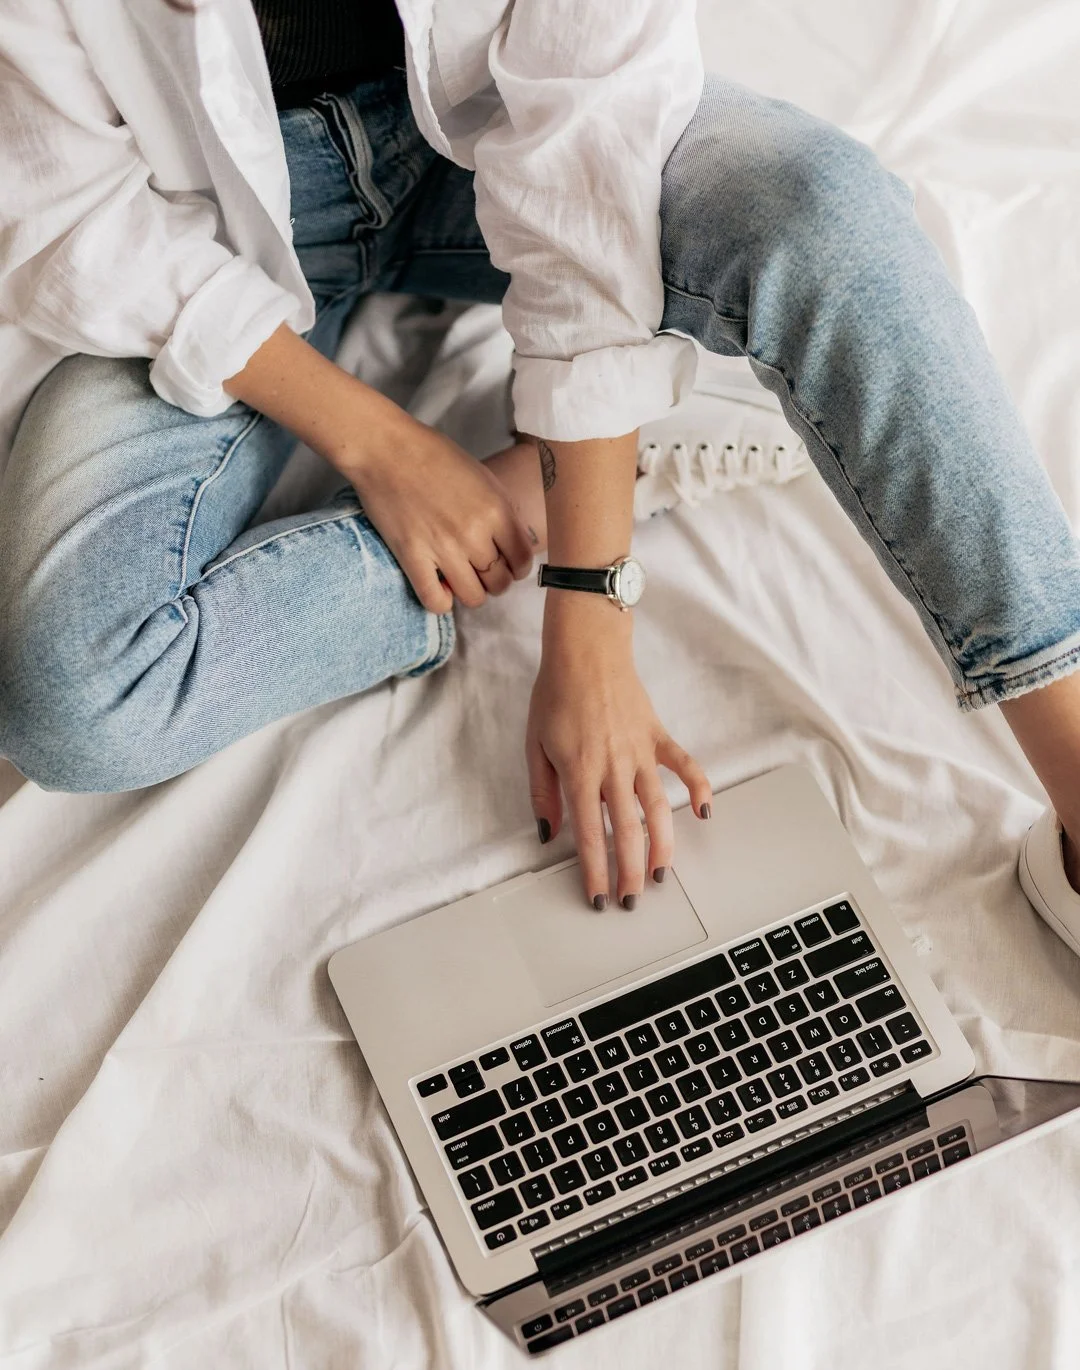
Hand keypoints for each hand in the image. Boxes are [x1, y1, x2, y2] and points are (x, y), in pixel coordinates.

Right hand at [223, 324, 534, 613]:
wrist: (386, 448)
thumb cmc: (435, 455)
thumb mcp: (484, 476)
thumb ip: (502, 511)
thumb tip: (514, 542)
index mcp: (496, 510)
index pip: (523, 561)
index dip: (518, 567)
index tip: (509, 564)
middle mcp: (474, 533)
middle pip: (500, 582)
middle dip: (496, 579)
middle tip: (483, 569)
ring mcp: (442, 548)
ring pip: (474, 598)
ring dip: (471, 591)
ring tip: (462, 578)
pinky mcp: (412, 557)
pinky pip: (435, 601)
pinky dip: (441, 601)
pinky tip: (440, 587)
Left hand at [526, 594, 711, 907]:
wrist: (585, 650)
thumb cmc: (555, 695)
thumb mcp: (535, 746)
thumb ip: (543, 792)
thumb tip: (548, 832)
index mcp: (580, 771)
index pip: (590, 834)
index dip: (595, 871)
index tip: (597, 898)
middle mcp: (613, 766)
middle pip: (627, 830)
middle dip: (629, 871)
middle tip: (631, 900)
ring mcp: (640, 752)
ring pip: (657, 808)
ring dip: (662, 846)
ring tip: (661, 875)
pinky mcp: (658, 736)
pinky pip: (684, 766)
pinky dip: (699, 788)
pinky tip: (705, 814)